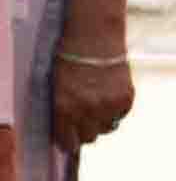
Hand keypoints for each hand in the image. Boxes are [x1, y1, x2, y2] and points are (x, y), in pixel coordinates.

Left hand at [60, 37, 134, 152]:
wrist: (94, 38)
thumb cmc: (67, 59)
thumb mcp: (55, 88)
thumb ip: (61, 110)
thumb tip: (66, 130)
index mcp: (63, 108)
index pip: (67, 141)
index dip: (68, 142)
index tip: (68, 141)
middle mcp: (86, 110)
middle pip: (88, 137)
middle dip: (84, 131)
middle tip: (83, 120)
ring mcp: (108, 105)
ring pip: (106, 128)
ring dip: (101, 121)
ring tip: (97, 105)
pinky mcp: (125, 99)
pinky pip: (120, 116)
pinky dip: (115, 110)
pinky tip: (108, 96)